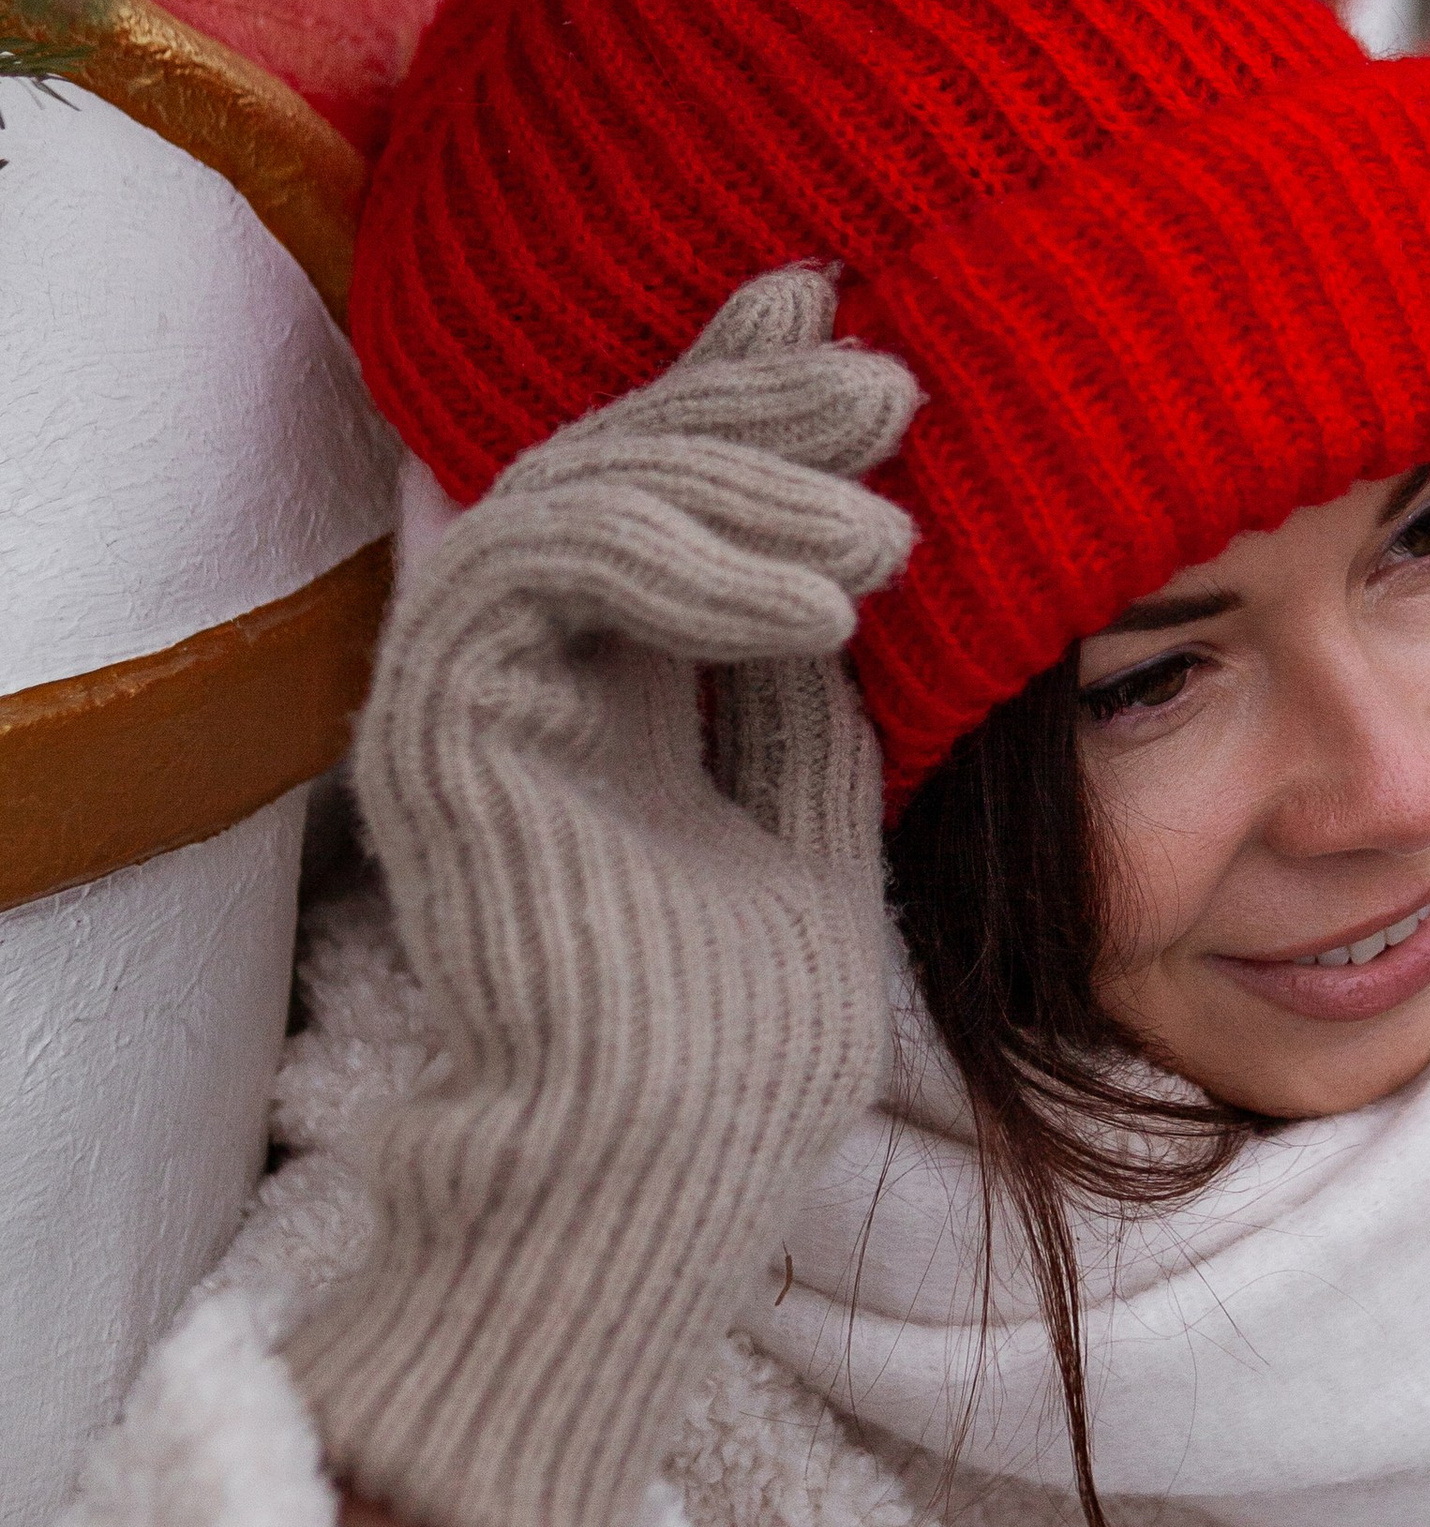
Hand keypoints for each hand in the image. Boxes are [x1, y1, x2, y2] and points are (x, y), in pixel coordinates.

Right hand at [291, 269, 919, 1526]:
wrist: (666, 1181)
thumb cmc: (746, 1042)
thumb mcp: (818, 813)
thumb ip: (808, 675)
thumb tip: (848, 518)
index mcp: (607, 688)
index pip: (657, 489)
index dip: (739, 393)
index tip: (864, 345)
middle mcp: (521, 673)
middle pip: (613, 459)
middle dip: (753, 405)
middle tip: (889, 389)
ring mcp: (467, 691)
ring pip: (575, 486)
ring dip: (740, 483)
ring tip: (884, 544)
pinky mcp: (443, 721)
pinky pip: (542, 564)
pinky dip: (682, 559)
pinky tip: (819, 610)